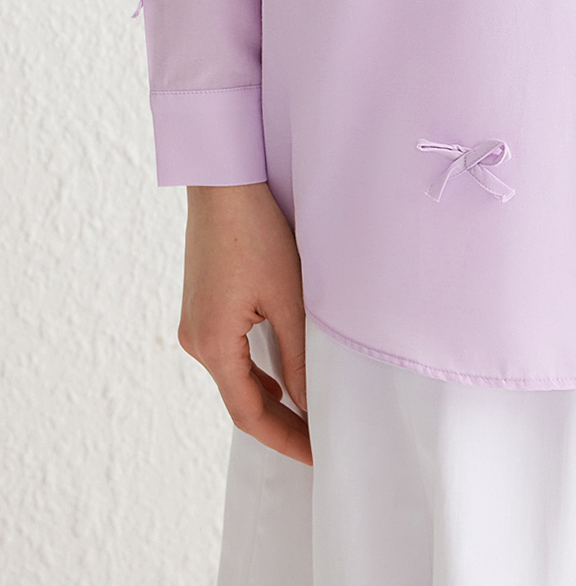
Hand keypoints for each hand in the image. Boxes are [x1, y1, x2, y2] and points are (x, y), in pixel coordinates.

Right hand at [178, 182, 311, 465]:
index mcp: (212, 344)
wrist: (224, 183)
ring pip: (234, 376)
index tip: (316, 455)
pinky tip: (278, 376)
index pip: (249, 413)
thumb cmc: (256, 233)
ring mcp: (194, 324)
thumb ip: (297, 354)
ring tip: (307, 414)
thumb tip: (308, 402)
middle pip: (239, 399)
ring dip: (268, 396)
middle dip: (279, 422)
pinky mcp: (201, 307)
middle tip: (318, 440)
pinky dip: (255, 370)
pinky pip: (229, 353)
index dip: (285, 438)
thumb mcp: (287, 296)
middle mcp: (196, 340)